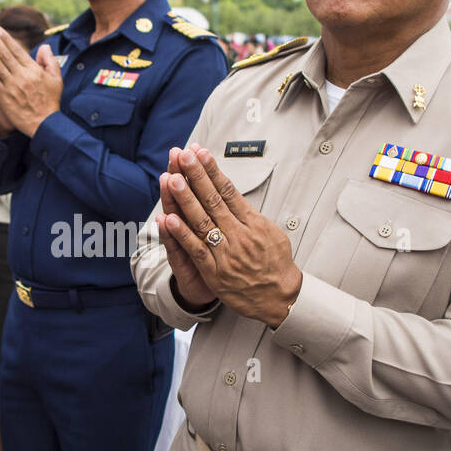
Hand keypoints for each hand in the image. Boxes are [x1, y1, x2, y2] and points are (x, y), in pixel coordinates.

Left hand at [0, 23, 60, 136]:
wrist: (46, 124)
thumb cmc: (51, 102)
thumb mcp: (56, 79)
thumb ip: (50, 61)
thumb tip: (44, 46)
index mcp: (33, 69)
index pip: (15, 49)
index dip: (3, 37)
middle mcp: (21, 75)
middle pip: (3, 53)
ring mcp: (12, 85)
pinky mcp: (4, 96)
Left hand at [162, 144, 302, 327]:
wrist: (280, 298)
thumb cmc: (276, 265)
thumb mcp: (272, 234)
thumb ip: (251, 216)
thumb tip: (236, 198)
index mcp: (253, 223)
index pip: (229, 191)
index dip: (213, 171)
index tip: (200, 152)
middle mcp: (239, 235)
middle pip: (214, 200)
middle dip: (197, 176)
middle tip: (183, 155)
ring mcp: (227, 253)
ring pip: (203, 221)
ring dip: (186, 199)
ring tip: (172, 178)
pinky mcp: (216, 272)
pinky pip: (197, 250)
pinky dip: (182, 234)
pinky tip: (170, 218)